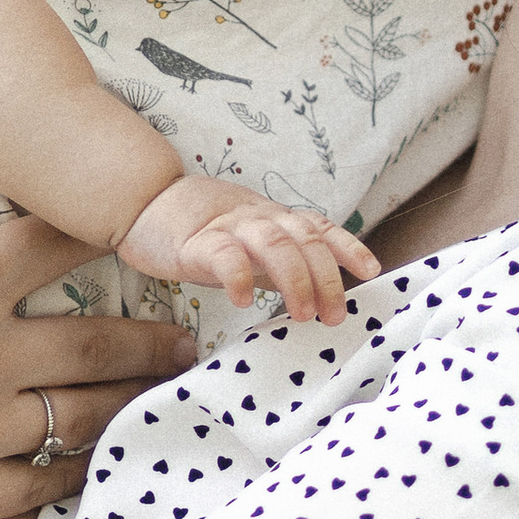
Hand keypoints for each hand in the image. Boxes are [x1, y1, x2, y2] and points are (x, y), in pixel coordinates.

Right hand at [0, 135, 199, 518]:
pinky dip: (83, 464)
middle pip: (100, 337)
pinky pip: (45, 481)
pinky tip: (108, 452)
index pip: (61, 239)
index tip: (156, 228)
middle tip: (197, 334)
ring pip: (85, 413)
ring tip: (173, 393)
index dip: (114, 228)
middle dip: (157, 335)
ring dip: (136, 401)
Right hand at [118, 176, 379, 327]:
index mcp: (276, 220)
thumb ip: (284, 263)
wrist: (146, 202)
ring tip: (301, 314)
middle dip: (326, 278)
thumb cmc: (205, 232)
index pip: (320, 228)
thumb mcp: (253, 245)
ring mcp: (228, 227)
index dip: (348, 247)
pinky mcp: (195, 242)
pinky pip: (223, 254)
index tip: (372, 272)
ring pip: (273, 243)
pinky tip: (242, 300)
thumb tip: (325, 296)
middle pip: (304, 240)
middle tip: (333, 316)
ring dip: (294, 279)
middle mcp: (259, 219)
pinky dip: (237, 276)